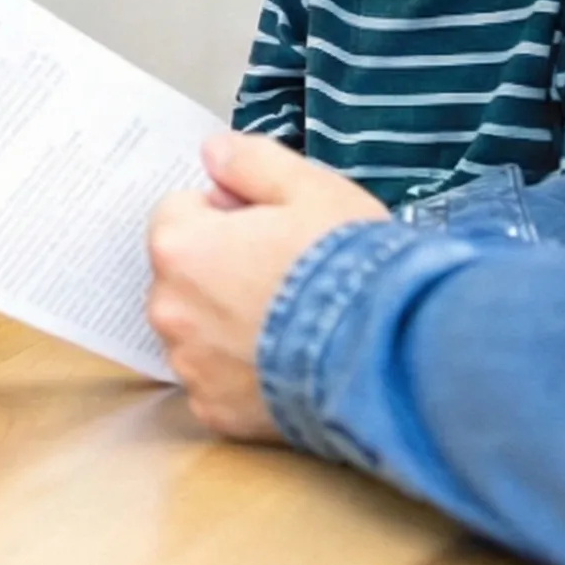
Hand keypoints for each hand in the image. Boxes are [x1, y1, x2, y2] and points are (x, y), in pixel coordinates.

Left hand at [146, 132, 389, 439]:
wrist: (393, 355)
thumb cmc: (351, 268)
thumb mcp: (311, 189)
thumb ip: (251, 163)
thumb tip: (214, 152)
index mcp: (181, 247)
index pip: (179, 213)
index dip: (226, 215)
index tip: (267, 229)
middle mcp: (171, 309)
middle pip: (185, 275)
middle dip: (221, 270)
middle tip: (286, 276)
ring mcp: (191, 365)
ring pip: (199, 331)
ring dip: (228, 325)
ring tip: (294, 324)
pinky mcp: (216, 412)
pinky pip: (218, 382)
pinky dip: (245, 375)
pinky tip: (290, 364)